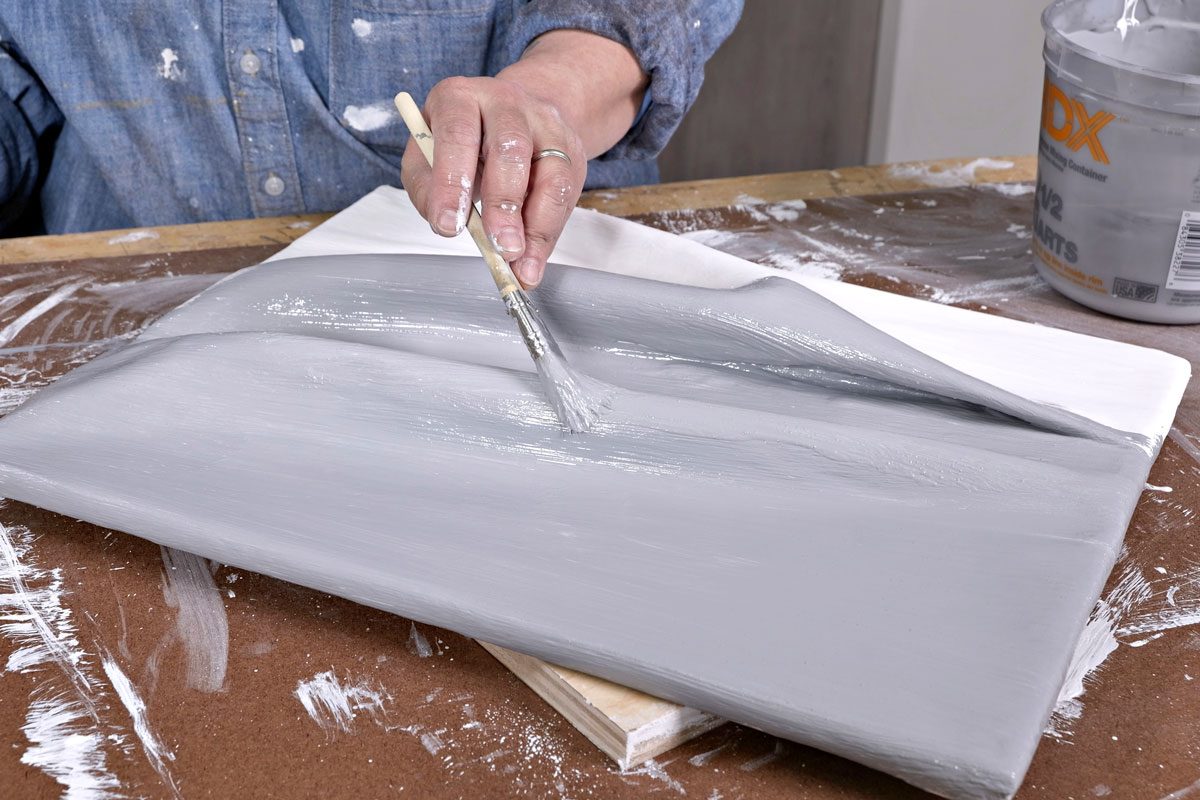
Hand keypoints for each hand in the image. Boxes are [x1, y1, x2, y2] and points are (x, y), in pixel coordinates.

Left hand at [400, 30, 647, 288]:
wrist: (513, 117)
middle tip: (499, 248)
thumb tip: (446, 225)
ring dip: (535, 225)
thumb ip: (427, 190)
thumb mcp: (427, 157)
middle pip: (511, 149)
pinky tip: (534, 258)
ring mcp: (544, 123)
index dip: (452, 183)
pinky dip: (548, 231)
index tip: (449, 226)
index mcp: (460, 98)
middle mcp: (506, 103)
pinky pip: (565, 193)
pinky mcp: (570, 148)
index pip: (457, 134)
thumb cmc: (462, 144)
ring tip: (521, 264)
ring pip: (549, 173)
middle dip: (504, 204)